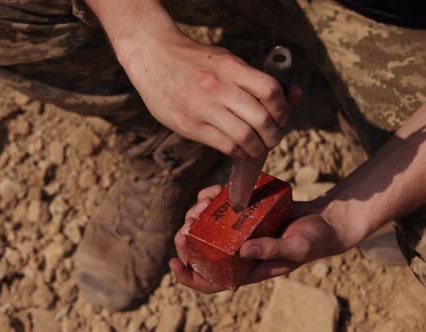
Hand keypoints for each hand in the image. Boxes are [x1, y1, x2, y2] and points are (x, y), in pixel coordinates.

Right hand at [118, 31, 300, 158]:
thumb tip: (293, 93)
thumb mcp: (225, 59)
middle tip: (273, 137)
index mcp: (230, 67)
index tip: (282, 116)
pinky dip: (240, 152)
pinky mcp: (189, 126)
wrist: (153, 58)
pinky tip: (240, 150)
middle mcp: (217, 88)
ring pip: (244, 137)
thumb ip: (254, 78)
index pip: (270, 91)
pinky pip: (225, 146)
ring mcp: (202, 108)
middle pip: (261, 119)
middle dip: (274, 134)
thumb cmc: (193, 60)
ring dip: (258, 147)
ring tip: (258, 146)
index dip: (284, 108)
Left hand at [171, 185, 353, 292]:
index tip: (174, 263)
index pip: (210, 282)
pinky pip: (219, 207)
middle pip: (200, 251)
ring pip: (205, 227)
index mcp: (245, 269)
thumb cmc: (312, 240)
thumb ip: (271, 250)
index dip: (188, 277)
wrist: (325, 220)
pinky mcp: (243, 213)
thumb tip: (242, 250)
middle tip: (186, 225)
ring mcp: (238, 232)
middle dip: (187, 239)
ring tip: (200, 204)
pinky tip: (212, 191)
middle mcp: (237, 252)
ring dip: (196, 216)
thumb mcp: (295, 248)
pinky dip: (210, 198)